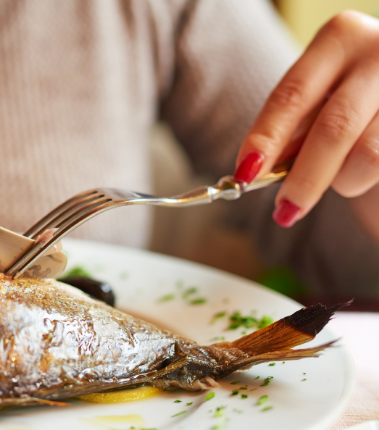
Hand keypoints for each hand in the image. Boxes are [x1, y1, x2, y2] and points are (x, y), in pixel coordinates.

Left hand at [235, 11, 378, 229]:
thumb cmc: (351, 100)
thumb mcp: (319, 101)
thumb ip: (293, 129)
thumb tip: (253, 170)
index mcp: (339, 38)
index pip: (291, 96)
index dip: (266, 138)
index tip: (246, 173)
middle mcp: (378, 50)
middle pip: (334, 127)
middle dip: (304, 177)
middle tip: (285, 210)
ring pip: (369, 154)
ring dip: (345, 180)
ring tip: (342, 180)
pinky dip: (366, 178)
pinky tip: (366, 173)